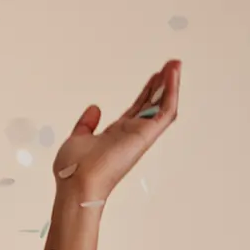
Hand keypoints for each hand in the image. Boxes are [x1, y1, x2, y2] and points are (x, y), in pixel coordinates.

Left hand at [51, 59, 180, 200]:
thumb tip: (94, 109)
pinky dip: (171, 93)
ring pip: (163, 106)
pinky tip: (173, 76)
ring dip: (171, 85)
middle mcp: (131, 135)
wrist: (76, 184)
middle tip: (171, 65)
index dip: (147, 92)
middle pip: (153, 105)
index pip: (137, 109)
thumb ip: (86, 124)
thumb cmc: (74, 171)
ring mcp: (140, 135)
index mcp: (117, 135)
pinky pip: (165, 112)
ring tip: (175, 65)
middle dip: (162, 85)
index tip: (155, 76)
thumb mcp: (77, 139)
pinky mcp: (145, 136)